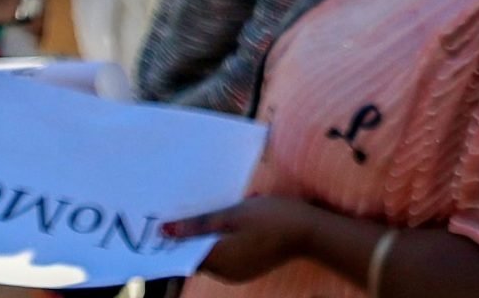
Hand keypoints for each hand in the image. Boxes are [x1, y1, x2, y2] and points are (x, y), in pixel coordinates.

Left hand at [163, 196, 323, 280]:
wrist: (313, 231)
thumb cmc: (274, 218)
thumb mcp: (235, 214)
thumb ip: (199, 223)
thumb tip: (165, 231)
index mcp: (218, 260)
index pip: (185, 253)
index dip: (178, 237)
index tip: (174, 219)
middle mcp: (225, 272)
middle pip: (201, 251)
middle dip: (201, 230)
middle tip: (206, 206)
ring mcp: (240, 272)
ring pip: (218, 250)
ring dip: (219, 231)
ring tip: (235, 207)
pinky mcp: (252, 266)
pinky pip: (233, 252)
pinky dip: (233, 237)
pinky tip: (247, 219)